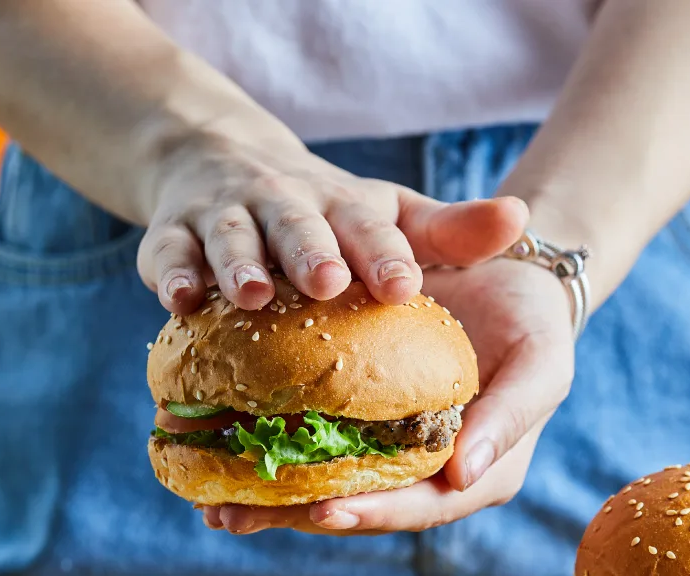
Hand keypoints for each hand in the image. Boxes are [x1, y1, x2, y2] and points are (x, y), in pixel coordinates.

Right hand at [136, 130, 527, 312]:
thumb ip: (451, 229)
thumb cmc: (327, 212)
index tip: (403, 285)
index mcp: (342, 207)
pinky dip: (173, 276)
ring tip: (253, 295)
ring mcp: (225, 218)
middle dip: (311, 253)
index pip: (370, 227)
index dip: (385, 254)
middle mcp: (284, 206)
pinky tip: (181, 303)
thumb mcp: (391, 213)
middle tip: (328, 284)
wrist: (220, 159)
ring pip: (231, 238)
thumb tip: (521, 219)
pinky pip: (168, 255)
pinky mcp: (173, 237)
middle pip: (298, 226)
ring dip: (239, 266)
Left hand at [205, 257, 575, 534]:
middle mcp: (433, 478)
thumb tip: (464, 474)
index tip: (324, 511)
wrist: (512, 278)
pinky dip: (268, 455)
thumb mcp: (541, 361)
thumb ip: (510, 415)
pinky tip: (215, 460)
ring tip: (210, 505)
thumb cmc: (534, 320)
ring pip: (330, 490)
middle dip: (297, 517)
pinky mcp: (364, 430)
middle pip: (363, 510)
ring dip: (270, 501)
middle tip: (234, 518)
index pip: (423, 508)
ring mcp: (396, 457)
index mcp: (481, 475)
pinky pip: (316, 452)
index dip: (374, 514)